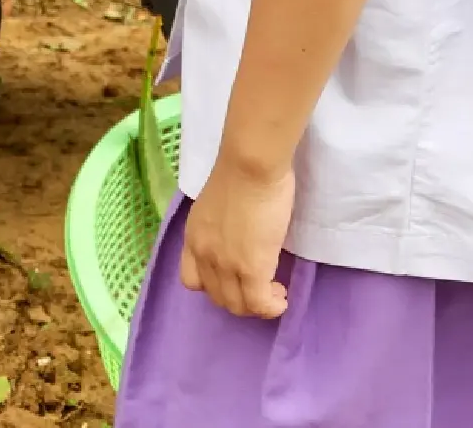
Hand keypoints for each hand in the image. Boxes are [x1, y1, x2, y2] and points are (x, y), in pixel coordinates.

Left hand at [180, 161, 296, 318]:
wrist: (250, 165)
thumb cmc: (240, 172)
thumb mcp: (216, 205)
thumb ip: (221, 226)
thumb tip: (239, 235)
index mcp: (193, 238)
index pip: (192, 280)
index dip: (215, 286)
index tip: (235, 278)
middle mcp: (203, 255)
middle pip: (217, 297)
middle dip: (240, 298)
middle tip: (263, 286)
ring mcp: (225, 264)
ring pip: (237, 305)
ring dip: (257, 305)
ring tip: (275, 291)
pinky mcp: (250, 269)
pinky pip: (259, 304)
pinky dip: (271, 308)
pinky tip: (281, 299)